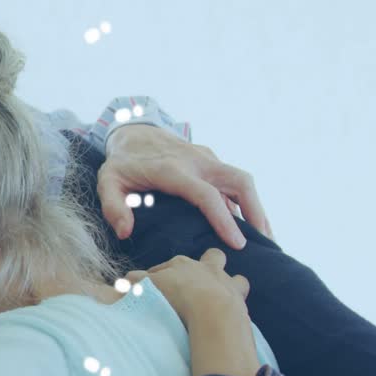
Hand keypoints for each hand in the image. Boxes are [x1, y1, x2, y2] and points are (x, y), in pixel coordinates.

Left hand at [99, 124, 271, 248]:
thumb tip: (125, 232)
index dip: (223, 219)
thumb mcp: (108, 182)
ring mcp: (207, 159)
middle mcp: (197, 161)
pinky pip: (234, 182)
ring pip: (242, 180)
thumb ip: (113, 206)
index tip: (237, 244)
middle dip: (257, 212)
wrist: (133, 131)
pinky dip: (245, 202)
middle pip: (239, 182)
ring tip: (266, 239)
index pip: (206, 195)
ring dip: (257, 208)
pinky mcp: (211, 161)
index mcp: (173, 170)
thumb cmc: (121, 163)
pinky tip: (248, 225)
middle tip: (267, 244)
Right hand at [127, 249, 258, 375]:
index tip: (155, 286)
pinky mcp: (240, 299)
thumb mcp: (146, 287)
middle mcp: (207, 268)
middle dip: (208, 263)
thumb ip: (134, 282)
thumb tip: (121, 281)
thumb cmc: (176, 295)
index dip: (161, 275)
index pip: (168, 266)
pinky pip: (243, 294)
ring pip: (234, 275)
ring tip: (223, 294)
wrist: (212, 311)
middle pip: (211, 257)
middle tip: (199, 280)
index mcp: (182, 263)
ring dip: (229, 282)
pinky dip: (239, 300)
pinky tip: (234, 310)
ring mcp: (227, 282)